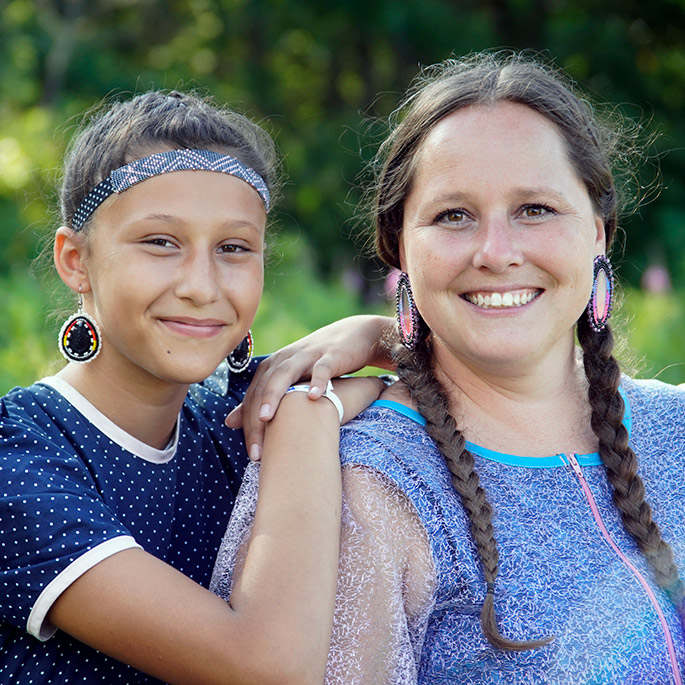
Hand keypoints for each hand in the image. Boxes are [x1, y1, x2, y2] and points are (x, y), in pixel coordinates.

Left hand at [226, 315, 393, 459]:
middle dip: (256, 419)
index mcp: (273, 367)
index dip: (248, 425)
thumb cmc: (319, 365)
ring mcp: (307, 356)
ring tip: (266, 418)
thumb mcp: (290, 380)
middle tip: (256, 451)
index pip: (253, 397)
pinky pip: (322, 368)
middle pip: (264, 388)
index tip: (252, 455)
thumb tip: (229, 422)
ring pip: (285, 374)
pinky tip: (314, 398)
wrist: (354, 337)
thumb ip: (260, 399)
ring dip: (274, 395)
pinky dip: (317, 381)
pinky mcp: (330, 355)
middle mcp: (285, 359)